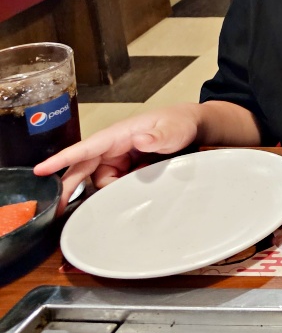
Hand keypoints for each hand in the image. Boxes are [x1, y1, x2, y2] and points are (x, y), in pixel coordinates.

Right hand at [33, 104, 200, 209]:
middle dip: (69, 187)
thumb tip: (140, 140)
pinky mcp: (124, 168)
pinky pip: (113, 183)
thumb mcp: (172, 130)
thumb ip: (158, 136)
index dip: (62, 159)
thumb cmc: (178, 123)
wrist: (191, 128)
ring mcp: (117, 158)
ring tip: (140, 180)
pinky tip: (137, 185)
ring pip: (100, 181)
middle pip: (83, 168)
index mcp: (118, 135)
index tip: (39, 170)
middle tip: (58, 209)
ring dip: (112, 188)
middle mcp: (112, 147)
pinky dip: (121, 188)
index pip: (85, 148)